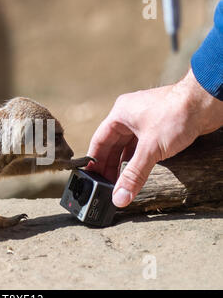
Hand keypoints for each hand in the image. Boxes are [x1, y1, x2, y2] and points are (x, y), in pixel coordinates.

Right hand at [87, 69, 222, 207]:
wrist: (208, 100)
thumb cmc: (177, 114)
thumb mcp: (151, 149)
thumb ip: (134, 175)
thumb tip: (119, 197)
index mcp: (120, 114)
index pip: (99, 141)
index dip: (94, 161)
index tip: (90, 178)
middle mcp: (129, 116)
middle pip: (112, 145)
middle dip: (109, 166)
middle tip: (105, 185)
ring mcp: (145, 120)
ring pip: (128, 146)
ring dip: (123, 164)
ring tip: (120, 182)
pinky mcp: (159, 126)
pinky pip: (142, 146)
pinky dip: (138, 159)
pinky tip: (138, 170)